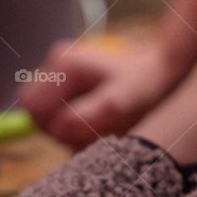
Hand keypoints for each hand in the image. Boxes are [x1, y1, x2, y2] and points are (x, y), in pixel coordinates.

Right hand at [20, 40, 186, 146]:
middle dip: (62, 130)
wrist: (161, 70)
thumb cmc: (146, 86)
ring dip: (70, 129)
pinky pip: (57, 113)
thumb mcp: (124, 104)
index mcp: (64, 65)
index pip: (34, 109)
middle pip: (37, 114)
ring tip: (102, 124)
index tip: (83, 132)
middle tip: (95, 130)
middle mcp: (56, 63)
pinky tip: (98, 118)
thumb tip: (61, 128)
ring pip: (47, 116)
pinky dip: (75, 124)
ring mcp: (59, 72)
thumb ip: (91, 116)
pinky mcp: (65, 83)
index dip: (54, 129)